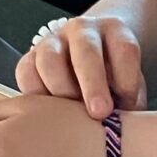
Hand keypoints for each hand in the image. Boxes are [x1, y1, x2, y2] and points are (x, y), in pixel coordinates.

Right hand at [18, 12, 145, 117]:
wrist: (87, 63)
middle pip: (86, 51)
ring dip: (61, 90)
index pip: (125, 49)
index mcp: (115, 31)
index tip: (130, 105)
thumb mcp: (128, 84)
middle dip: (93, 84)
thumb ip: (128, 100)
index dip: (128, 79)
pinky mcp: (30, 58)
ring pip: (50, 60)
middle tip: (100, 112)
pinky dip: (35, 95)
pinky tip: (48, 112)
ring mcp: (53, 41)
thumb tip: (121, 126)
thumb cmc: (113, 79)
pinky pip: (26, 73)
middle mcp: (82, 30)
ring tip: (71, 115)